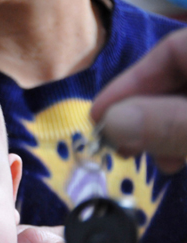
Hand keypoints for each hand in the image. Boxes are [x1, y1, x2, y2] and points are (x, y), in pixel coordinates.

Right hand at [91, 28, 186, 173]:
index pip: (171, 50)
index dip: (129, 83)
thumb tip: (109, 122)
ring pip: (185, 103)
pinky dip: (180, 136)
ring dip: (158, 129)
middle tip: (115, 144)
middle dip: (141, 111)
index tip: (96, 118)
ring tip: (142, 157)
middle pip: (176, 78)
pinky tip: (172, 159)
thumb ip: (168, 123)